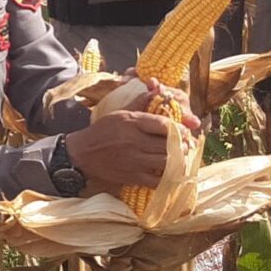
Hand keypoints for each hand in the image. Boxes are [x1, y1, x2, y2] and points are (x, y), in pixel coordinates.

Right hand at [67, 106, 183, 190]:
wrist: (82, 154)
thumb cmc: (102, 131)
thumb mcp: (119, 113)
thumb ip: (140, 102)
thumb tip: (156, 89)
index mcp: (131, 122)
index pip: (163, 124)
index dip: (179, 128)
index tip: (184, 130)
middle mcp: (134, 141)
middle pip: (168, 144)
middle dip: (182, 145)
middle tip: (187, 145)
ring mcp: (134, 160)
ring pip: (166, 162)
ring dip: (178, 161)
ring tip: (182, 158)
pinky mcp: (132, 176)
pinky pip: (157, 180)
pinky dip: (167, 178)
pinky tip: (170, 173)